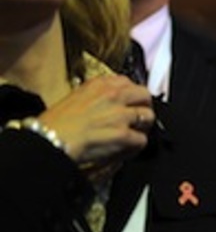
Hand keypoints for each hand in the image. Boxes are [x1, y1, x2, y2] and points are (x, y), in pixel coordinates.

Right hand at [38, 75, 153, 167]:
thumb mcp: (76, 97)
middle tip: (138, 119)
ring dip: (142, 128)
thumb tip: (114, 103)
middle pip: (145, 96)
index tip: (131, 103)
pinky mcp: (123, 134)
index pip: (129, 82)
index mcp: (100, 84)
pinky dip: (135, 147)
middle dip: (144, 108)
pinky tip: (125, 149)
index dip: (132, 95)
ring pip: (148, 117)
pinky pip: (142, 140)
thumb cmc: (56, 123)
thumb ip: (98, 96)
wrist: (50, 140)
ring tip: (132, 135)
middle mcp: (113, 95)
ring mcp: (120, 115)